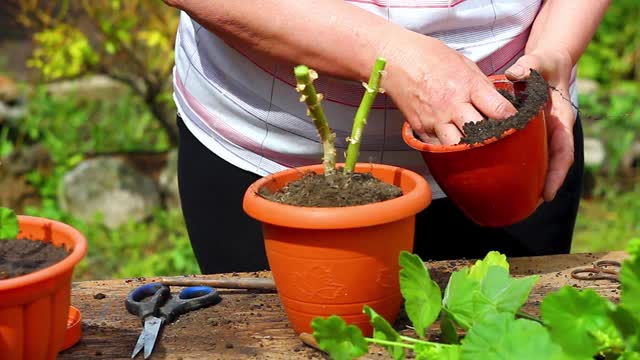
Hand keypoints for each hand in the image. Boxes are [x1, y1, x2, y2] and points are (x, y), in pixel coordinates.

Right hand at [382, 31, 516, 145]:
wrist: (394, 60)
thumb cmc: (429, 57)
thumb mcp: (463, 63)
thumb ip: (481, 85)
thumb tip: (496, 102)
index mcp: (467, 85)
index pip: (499, 110)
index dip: (510, 118)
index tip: (514, 121)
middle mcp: (451, 105)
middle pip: (480, 133)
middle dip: (491, 136)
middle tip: (496, 135)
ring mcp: (434, 119)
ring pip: (458, 146)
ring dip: (467, 146)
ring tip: (472, 142)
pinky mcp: (420, 127)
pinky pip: (438, 144)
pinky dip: (447, 144)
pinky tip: (451, 137)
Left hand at [505, 50, 574, 201]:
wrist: (544, 64)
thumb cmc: (544, 64)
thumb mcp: (539, 61)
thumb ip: (529, 66)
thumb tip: (515, 73)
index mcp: (560, 120)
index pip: (562, 152)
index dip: (556, 174)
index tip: (548, 194)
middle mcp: (551, 131)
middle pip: (550, 164)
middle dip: (542, 186)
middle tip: (527, 206)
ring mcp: (539, 134)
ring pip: (536, 161)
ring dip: (528, 181)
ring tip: (514, 202)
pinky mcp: (526, 133)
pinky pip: (523, 152)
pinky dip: (515, 166)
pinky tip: (501, 179)